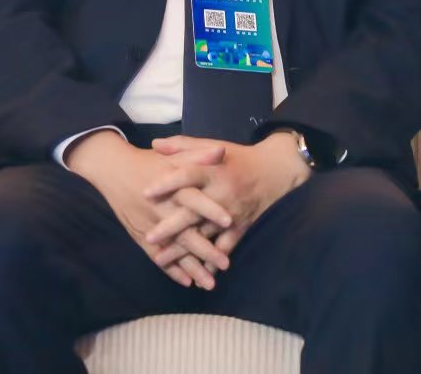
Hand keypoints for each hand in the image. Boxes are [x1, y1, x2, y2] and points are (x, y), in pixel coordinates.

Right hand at [65, 130, 233, 289]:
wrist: (113, 169)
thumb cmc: (148, 161)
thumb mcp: (173, 155)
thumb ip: (198, 155)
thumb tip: (222, 151)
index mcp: (173, 188)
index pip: (195, 200)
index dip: (211, 210)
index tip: (230, 221)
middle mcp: (162, 209)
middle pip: (186, 233)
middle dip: (205, 250)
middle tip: (225, 264)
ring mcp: (151, 225)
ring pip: (174, 251)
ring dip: (191, 268)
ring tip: (210, 283)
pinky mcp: (141, 235)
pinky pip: (157, 256)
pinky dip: (171, 270)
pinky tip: (187, 281)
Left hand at [143, 132, 309, 265]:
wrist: (275, 171)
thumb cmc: (238, 158)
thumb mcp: (213, 146)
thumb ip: (183, 146)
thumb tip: (155, 144)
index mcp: (213, 170)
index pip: (187, 175)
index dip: (167, 183)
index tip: (146, 192)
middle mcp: (222, 193)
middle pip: (193, 211)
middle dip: (170, 226)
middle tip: (149, 236)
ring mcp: (232, 212)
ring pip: (205, 234)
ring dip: (184, 249)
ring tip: (162, 259)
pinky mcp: (242, 226)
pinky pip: (226, 247)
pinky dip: (213, 261)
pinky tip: (198, 275)